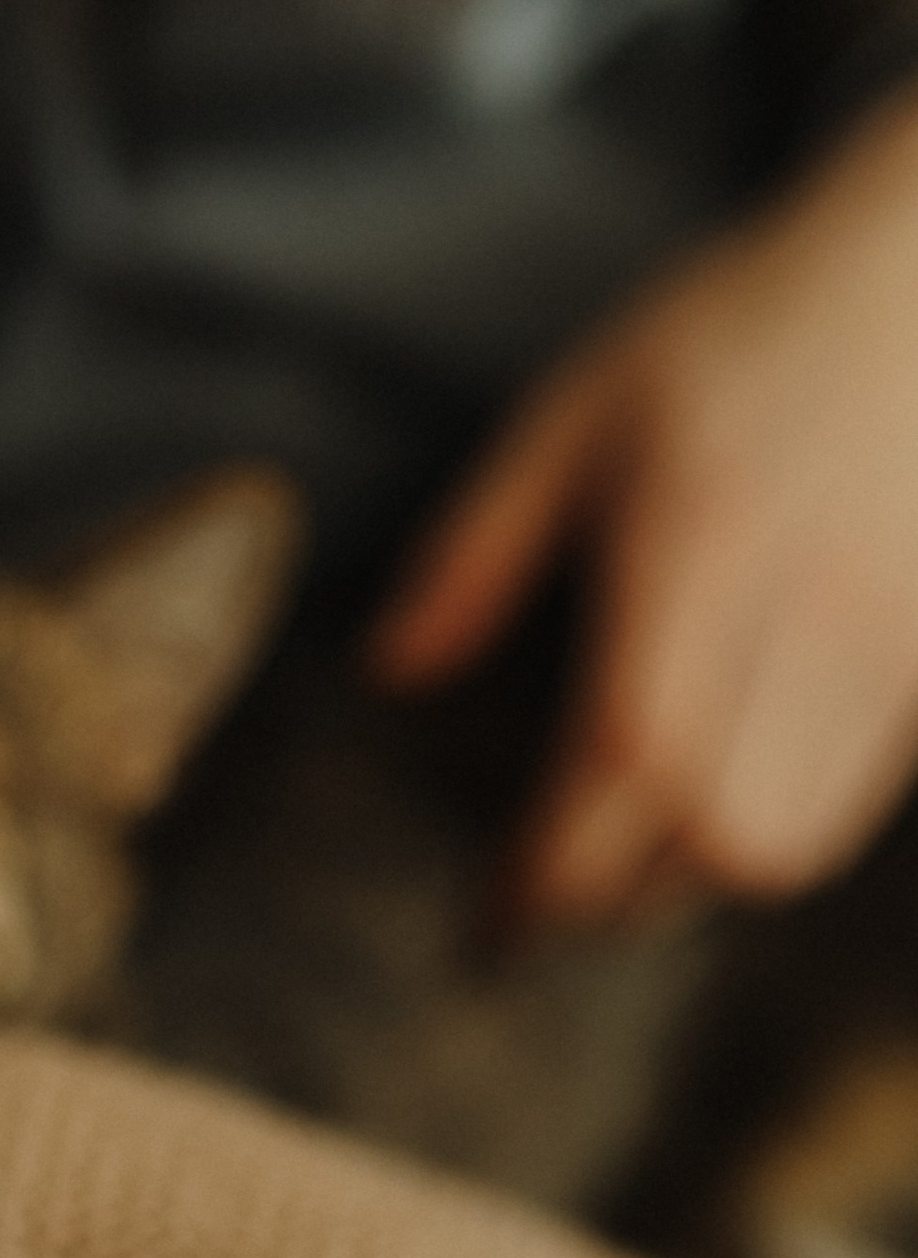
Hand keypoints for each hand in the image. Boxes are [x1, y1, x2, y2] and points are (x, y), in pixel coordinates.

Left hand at [373, 84, 917, 922]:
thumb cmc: (736, 337)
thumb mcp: (575, 415)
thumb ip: (476, 550)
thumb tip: (389, 670)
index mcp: (692, 551)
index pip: (620, 762)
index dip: (549, 870)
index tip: (490, 921)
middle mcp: (800, 612)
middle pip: (707, 839)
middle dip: (615, 899)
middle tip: (550, 899)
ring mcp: (884, 645)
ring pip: (786, 844)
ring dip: (694, 881)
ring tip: (629, 861)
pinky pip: (851, 807)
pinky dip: (774, 836)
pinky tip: (717, 808)